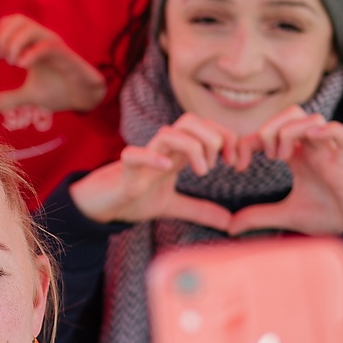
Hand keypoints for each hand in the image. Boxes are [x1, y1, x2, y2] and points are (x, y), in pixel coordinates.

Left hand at [0, 14, 106, 113]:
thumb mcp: (28, 96)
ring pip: (30, 28)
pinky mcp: (65, 55)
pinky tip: (23, 66)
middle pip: (16, 19)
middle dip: (2, 38)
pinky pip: (46, 45)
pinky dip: (31, 53)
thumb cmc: (59, 92)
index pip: (8, 22)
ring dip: (15, 44)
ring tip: (12, 63)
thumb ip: (9, 99)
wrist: (84, 97)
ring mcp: (54, 44)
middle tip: (0, 59)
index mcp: (32, 43)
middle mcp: (42, 38)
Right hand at [68, 114, 233, 228]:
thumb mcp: (175, 205)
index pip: (206, 126)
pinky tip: (166, 168)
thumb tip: (230, 222)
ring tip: (203, 172)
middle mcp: (163, 149)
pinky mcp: (125, 171)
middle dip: (213, 137)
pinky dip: (151, 158)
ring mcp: (144, 157)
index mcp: (176, 152)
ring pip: (169, 132)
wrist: (105, 205)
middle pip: (190, 120)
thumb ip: (201, 210)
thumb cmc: (137, 197)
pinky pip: (134, 154)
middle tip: (222, 164)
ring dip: (192, 147)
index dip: (227, 138)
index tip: (237, 164)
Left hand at [226, 107, 342, 236]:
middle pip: (292, 113)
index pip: (269, 131)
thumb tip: (230, 227)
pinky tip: (313, 139)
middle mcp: (313, 146)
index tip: (237, 166)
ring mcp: (330, 150)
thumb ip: (257, 216)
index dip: (248, 142)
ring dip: (292, 133)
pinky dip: (330, 131)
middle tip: (267, 156)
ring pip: (313, 118)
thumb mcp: (283, 215)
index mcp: (297, 154)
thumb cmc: (323, 214)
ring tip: (283, 158)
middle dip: (272, 128)